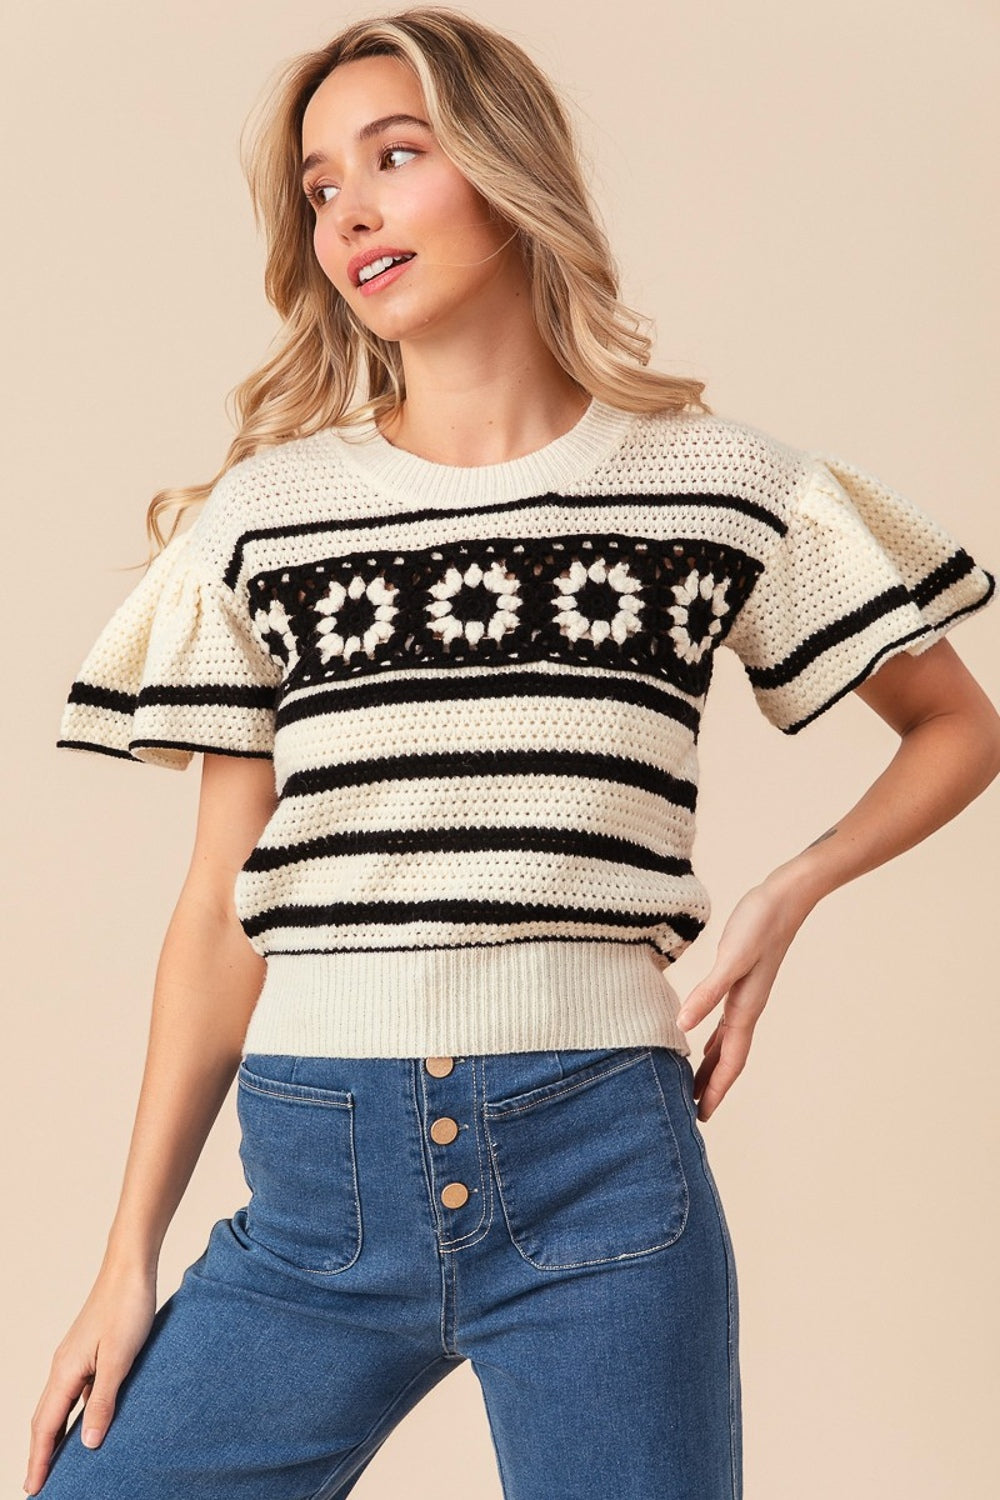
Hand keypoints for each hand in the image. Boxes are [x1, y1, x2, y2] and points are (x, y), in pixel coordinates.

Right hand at [25, 1261, 156, 1494]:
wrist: (131, 1268)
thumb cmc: (126, 1307)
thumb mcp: (119, 1359)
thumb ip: (103, 1400)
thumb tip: (88, 1443)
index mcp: (65, 1371)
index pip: (45, 1426)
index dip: (39, 1459)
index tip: (33, 1488)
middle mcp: (63, 1366)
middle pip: (44, 1419)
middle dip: (39, 1453)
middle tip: (38, 1485)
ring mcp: (75, 1358)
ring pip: (58, 1406)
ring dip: (54, 1436)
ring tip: (57, 1463)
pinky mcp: (89, 1351)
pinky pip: (74, 1392)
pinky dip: (72, 1415)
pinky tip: (87, 1422)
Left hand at [675, 876, 810, 1120]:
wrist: (783, 897)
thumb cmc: (759, 924)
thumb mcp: (730, 959)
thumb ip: (707, 993)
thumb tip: (682, 1026)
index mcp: (745, 1008)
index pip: (730, 1060)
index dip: (716, 1088)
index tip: (702, 1116)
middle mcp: (746, 1007)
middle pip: (727, 1057)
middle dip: (712, 1084)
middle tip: (694, 1111)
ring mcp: (745, 994)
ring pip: (725, 1040)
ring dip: (710, 1064)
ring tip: (693, 1083)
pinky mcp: (740, 978)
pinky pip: (723, 1019)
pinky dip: (710, 1035)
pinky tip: (697, 1033)